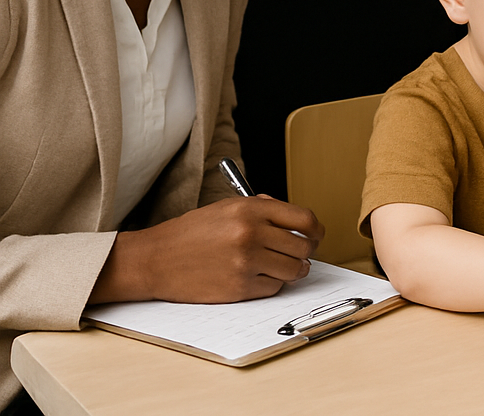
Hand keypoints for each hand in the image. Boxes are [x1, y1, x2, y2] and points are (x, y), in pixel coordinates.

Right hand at [93, 195, 322, 303]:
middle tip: (298, 254)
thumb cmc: (191, 233)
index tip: (316, 235)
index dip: (316, 230)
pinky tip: (257, 277)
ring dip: (292, 270)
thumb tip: (298, 222)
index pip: (305, 219)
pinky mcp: (238, 288)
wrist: (155, 259)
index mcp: (251, 209)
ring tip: (280, 267)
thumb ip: (264, 209)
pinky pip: (274, 288)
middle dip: (305, 252)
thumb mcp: (227, 207)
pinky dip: (271, 285)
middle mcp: (251, 234)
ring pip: (294, 270)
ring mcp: (246, 262)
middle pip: (303, 247)